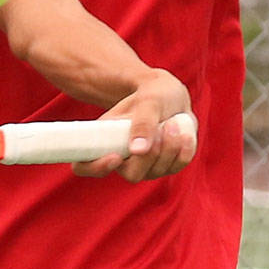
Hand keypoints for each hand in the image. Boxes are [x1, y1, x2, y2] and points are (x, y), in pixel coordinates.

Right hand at [72, 70, 196, 182]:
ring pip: (156, 172)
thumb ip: (142, 122)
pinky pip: (176, 168)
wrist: (168, 94)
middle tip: (162, 128)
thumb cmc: (151, 94)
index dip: (96, 167)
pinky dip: (184, 151)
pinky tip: (185, 133)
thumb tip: (136, 150)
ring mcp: (145, 165)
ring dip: (169, 148)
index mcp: (104, 140)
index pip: (84, 166)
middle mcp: (123, 158)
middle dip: (150, 155)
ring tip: (173, 123)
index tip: (116, 156)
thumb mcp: (148, 101)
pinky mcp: (166, 165)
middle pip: (131, 174)